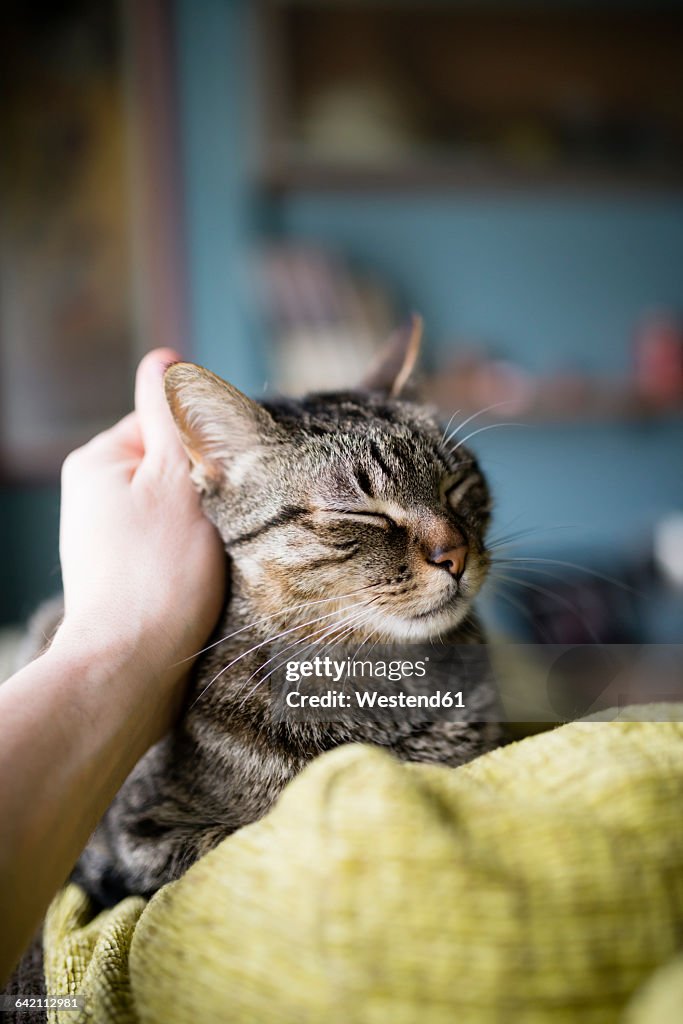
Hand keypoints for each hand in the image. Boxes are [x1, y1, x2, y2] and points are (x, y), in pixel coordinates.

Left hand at [53, 348, 224, 730]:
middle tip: (224, 521)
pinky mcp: (125, 577)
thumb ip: (172, 416)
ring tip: (214, 556)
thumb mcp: (174, 477)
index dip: (205, 446)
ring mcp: (106, 540)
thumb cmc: (159, 570)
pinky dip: (193, 557)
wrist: (134, 666)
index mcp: (98, 462)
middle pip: (172, 469)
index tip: (225, 478)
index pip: (164, 423)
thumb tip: (163, 358)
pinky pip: (169, 547)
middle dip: (206, 490)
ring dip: (205, 526)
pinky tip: (203, 579)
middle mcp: (94, 497)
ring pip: (176, 511)